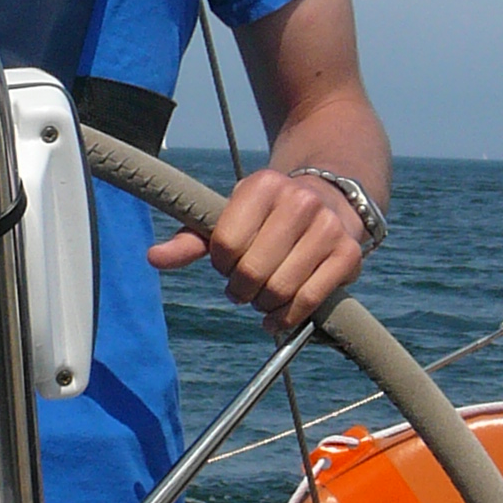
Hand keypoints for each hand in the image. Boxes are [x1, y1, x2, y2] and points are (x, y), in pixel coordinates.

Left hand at [147, 166, 366, 332]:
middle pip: (252, 270)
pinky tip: (277, 316)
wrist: (329, 200)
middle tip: (243, 287)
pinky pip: (310, 300)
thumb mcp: (229, 218)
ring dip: (263, 304)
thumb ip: (190, 240)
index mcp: (263, 185)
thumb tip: (153, 258)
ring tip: (261, 297)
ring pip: (280, 288)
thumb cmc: (266, 217)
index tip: (227, 264)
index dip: (221, 264)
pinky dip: (288, 317)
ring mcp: (328, 227)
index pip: (225, 244)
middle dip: (240, 289)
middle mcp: (299, 201)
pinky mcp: (349, 254)